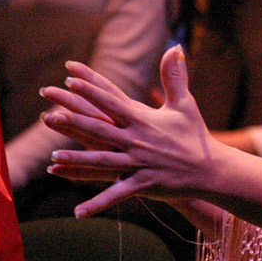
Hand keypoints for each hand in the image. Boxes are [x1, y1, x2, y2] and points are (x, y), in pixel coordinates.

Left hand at [43, 46, 221, 215]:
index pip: (112, 99)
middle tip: (48, 112)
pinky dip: (98, 203)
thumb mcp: (185, 104)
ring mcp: (139, 163)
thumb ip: (175, 77)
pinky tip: (79, 212)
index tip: (69, 76)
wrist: (213, 170)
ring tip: (53, 157)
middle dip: (72, 119)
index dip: (90, 87)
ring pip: (103, 161)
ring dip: (78, 159)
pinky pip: (117, 195)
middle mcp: (137, 140)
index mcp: (143, 119)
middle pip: (100, 127)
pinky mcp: (144, 184)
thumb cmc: (196, 136)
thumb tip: (176, 48)